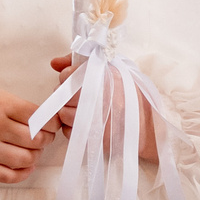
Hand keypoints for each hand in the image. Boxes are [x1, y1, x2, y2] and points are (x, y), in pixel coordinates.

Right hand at [0, 89, 46, 181]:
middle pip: (35, 139)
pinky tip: (24, 164)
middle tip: (43, 136)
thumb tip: (49, 121)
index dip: (51, 122)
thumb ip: (19, 107)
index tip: (52, 123)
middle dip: (45, 138)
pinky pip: (10, 176)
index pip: (38, 117)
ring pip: (26, 159)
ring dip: (35, 155)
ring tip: (32, 148)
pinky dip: (23, 172)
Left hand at [45, 56, 161, 162]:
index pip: (68, 74)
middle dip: (66, 96)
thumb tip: (54, 63)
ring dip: (68, 113)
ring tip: (83, 112)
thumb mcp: (112, 71)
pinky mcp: (93, 136)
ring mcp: (95, 117)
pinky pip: (68, 131)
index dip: (68, 78)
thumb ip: (81, 63)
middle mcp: (99, 95)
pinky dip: (72, 128)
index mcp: (104, 76)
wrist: (146, 126)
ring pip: (63, 113)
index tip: (75, 81)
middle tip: (78, 98)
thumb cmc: (129, 96)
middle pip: (63, 94)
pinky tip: (86, 124)